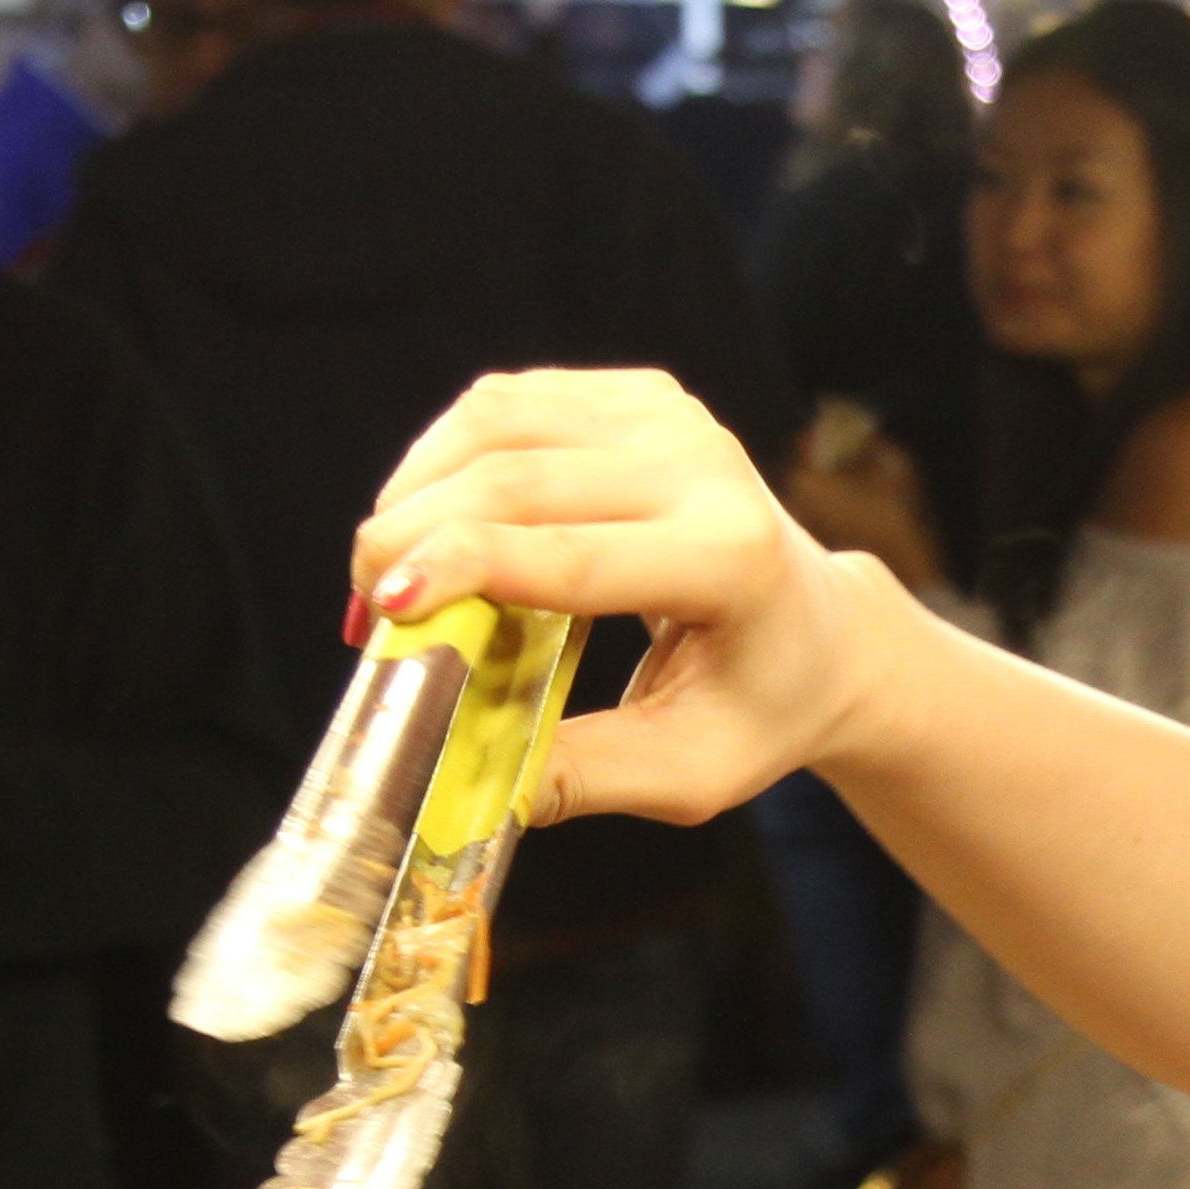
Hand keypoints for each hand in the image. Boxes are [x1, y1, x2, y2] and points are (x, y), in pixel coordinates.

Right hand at [353, 369, 918, 829]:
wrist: (823, 633)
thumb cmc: (756, 710)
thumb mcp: (688, 774)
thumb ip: (584, 778)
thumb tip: (470, 794)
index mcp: (731, 560)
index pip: (571, 554)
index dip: (463, 570)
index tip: (383, 607)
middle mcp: (707, 467)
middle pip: (515, 479)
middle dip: (413, 536)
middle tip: (366, 614)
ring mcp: (673, 415)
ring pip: (495, 423)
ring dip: (416, 491)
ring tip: (389, 573)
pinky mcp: (641, 394)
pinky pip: (507, 405)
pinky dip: (446, 459)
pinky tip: (431, 521)